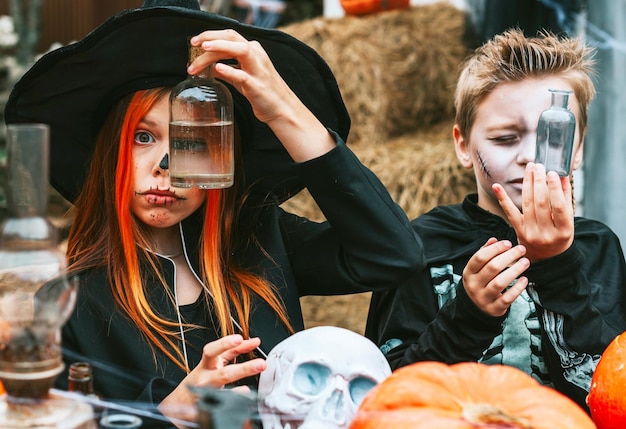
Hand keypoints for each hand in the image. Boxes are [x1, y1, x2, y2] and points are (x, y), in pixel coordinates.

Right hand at [158, 334, 265, 424]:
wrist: (177, 403)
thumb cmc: (199, 379)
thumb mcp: (213, 361)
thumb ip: (232, 351)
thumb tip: (252, 342)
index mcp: (206, 365)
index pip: (214, 351)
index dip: (226, 344)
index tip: (239, 339)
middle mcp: (205, 379)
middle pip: (223, 374)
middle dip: (243, 369)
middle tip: (261, 364)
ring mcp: (206, 395)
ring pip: (223, 396)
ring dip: (240, 390)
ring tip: (255, 386)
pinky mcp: (206, 409)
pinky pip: (221, 405)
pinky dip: (234, 400)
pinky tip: (244, 396)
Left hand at [187, 30, 334, 161]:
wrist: (282, 111)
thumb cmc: (264, 94)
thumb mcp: (243, 79)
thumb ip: (229, 71)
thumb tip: (211, 68)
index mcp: (253, 52)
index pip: (229, 36)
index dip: (210, 36)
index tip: (195, 42)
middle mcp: (257, 56)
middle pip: (232, 37)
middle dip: (211, 38)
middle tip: (194, 43)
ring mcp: (258, 70)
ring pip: (239, 50)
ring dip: (219, 47)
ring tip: (203, 49)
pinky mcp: (257, 86)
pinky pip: (243, 75)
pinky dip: (229, 70)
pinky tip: (217, 68)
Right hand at [463, 238, 528, 316]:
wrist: (475, 308)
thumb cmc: (479, 283)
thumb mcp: (476, 269)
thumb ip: (484, 253)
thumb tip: (494, 240)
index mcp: (468, 273)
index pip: (480, 257)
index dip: (495, 248)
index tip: (508, 243)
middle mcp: (474, 285)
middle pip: (492, 268)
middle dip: (509, 256)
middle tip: (521, 250)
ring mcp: (483, 297)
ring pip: (499, 282)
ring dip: (515, 270)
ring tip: (525, 262)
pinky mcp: (494, 308)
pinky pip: (507, 298)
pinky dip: (517, 288)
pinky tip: (524, 279)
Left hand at [494, 162, 573, 261]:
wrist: (546, 257)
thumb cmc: (560, 234)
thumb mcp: (568, 221)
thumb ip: (565, 198)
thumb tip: (562, 174)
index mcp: (564, 231)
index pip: (560, 207)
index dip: (555, 189)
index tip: (552, 173)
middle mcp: (546, 234)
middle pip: (541, 203)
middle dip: (539, 182)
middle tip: (538, 166)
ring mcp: (530, 233)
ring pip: (527, 204)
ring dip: (527, 184)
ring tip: (530, 168)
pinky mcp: (518, 231)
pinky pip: (510, 212)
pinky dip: (503, 198)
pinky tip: (497, 186)